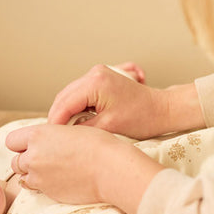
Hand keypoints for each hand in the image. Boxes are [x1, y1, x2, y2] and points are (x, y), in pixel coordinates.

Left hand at [4, 123, 161, 213]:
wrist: (110, 169)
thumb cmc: (98, 145)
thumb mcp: (70, 130)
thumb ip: (50, 136)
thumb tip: (44, 142)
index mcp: (38, 135)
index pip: (12, 140)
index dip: (21, 143)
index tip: (33, 145)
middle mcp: (33, 156)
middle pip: (15, 161)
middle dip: (26, 160)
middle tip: (45, 159)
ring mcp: (38, 176)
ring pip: (22, 177)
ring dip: (32, 174)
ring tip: (51, 170)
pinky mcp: (47, 192)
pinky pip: (35, 188)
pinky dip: (41, 185)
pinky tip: (58, 180)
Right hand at [47, 64, 203, 138]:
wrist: (162, 109)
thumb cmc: (142, 118)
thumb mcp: (108, 127)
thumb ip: (83, 129)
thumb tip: (64, 135)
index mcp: (95, 82)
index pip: (65, 103)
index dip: (55, 122)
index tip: (50, 140)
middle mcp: (94, 73)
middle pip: (64, 97)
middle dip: (57, 117)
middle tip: (52, 138)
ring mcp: (97, 74)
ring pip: (69, 95)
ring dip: (64, 112)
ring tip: (61, 132)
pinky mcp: (100, 79)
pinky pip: (79, 94)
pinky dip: (74, 107)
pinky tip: (72, 122)